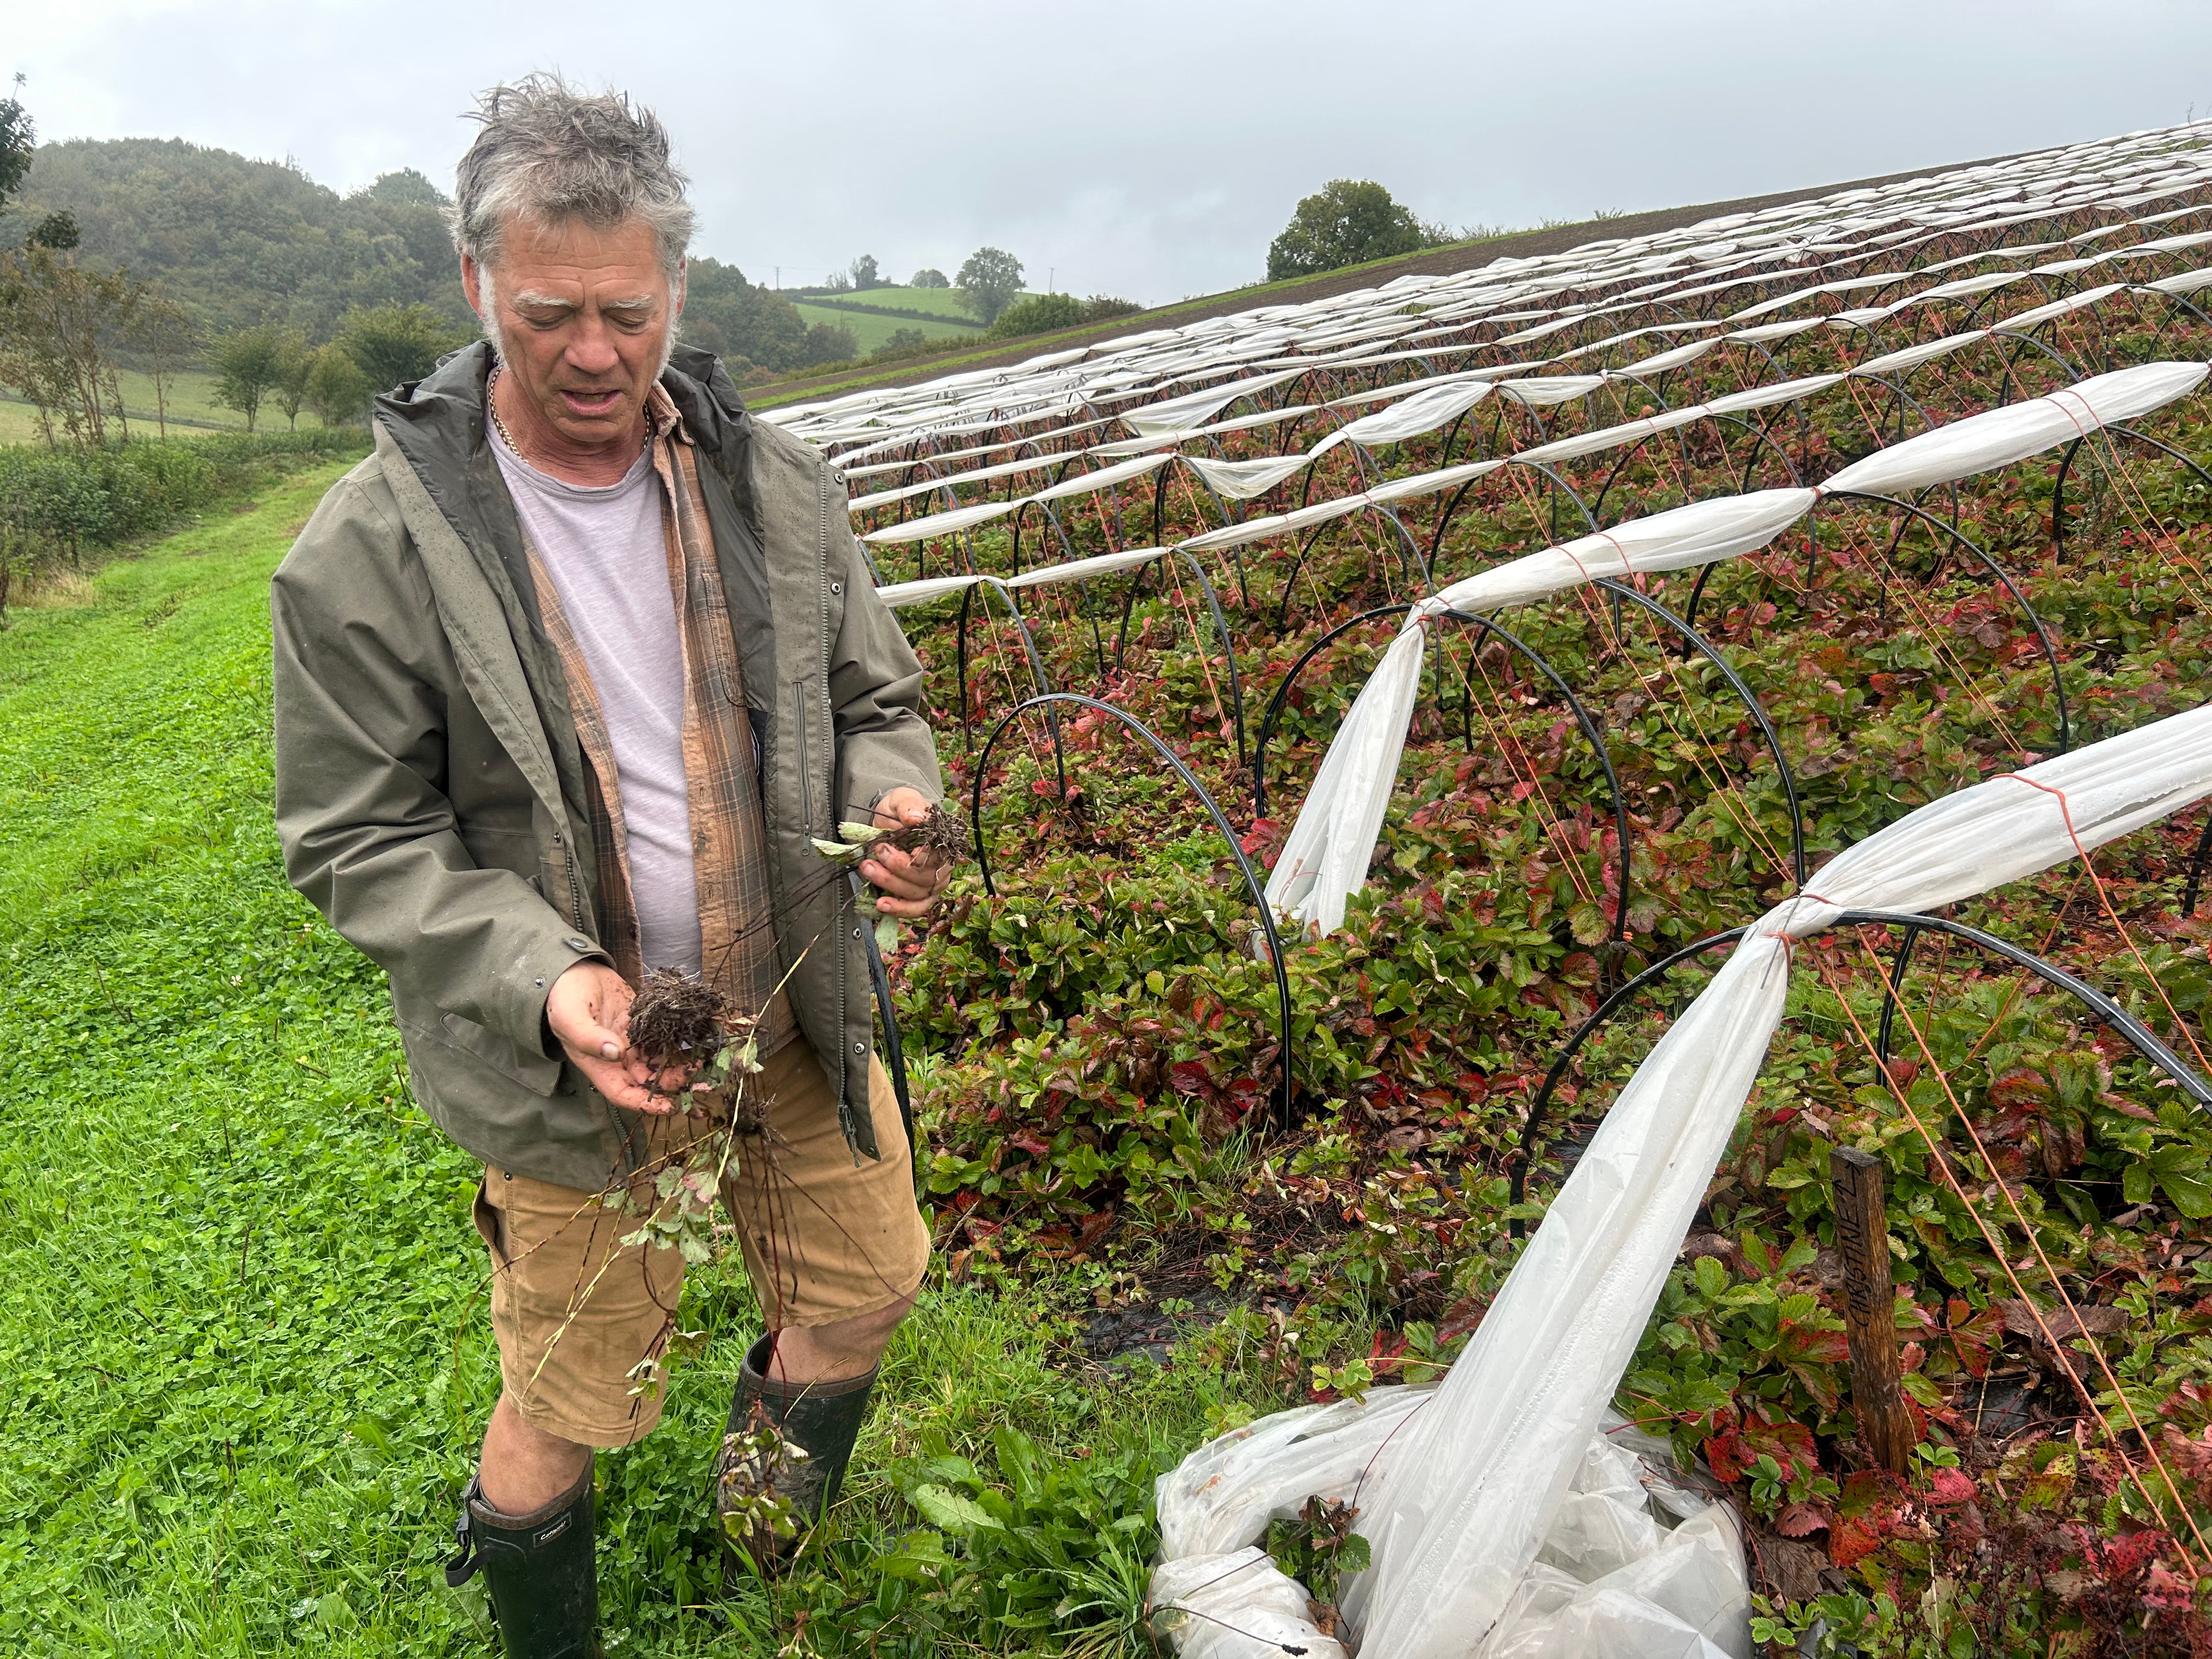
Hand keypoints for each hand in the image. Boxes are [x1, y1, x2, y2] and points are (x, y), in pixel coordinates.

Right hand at [546, 960, 682, 1114]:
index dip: (644, 1103)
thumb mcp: (570, 1017)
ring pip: (659, 1062)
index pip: (623, 1093)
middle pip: (647, 1081)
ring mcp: (632, 1042)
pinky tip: (695, 1036)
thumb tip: (616, 1053)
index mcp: (598, 1065)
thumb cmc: (564, 997)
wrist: (573, 971)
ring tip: (698, 1059)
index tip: (668, 1105)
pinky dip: (678, 1040)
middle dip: (670, 1083)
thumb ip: (588, 1037)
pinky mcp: (643, 1025)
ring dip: (678, 1065)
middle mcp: (618, 1058)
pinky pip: (662, 1038)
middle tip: (693, 1074)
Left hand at [859, 786, 951, 920]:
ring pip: (917, 894)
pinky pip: (914, 909)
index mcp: (943, 842)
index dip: (923, 857)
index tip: (905, 850)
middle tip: (877, 851)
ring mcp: (932, 884)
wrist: (891, 821)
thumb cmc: (902, 811)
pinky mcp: (919, 896)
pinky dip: (898, 909)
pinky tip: (882, 905)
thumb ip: (909, 806)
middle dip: (898, 867)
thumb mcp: (903, 799)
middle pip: (926, 878)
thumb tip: (915, 818)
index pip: (939, 855)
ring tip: (868, 869)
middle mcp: (943, 867)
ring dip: (891, 884)